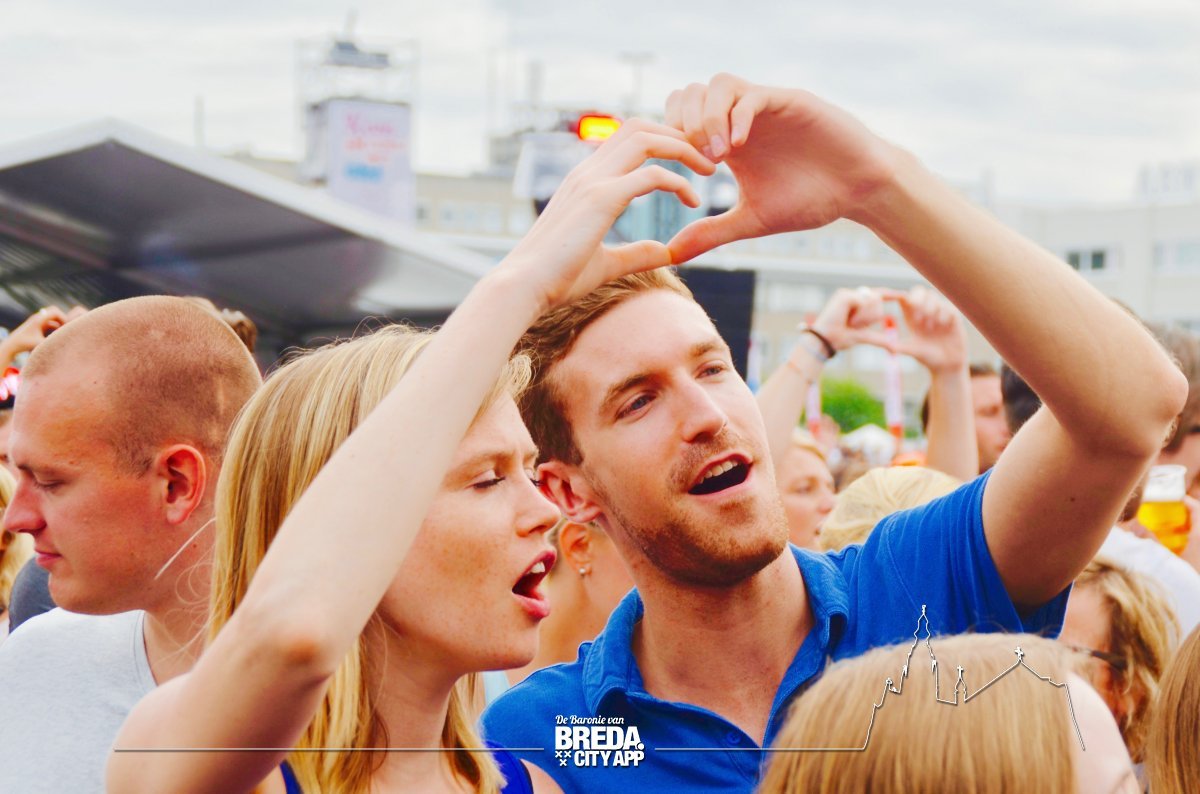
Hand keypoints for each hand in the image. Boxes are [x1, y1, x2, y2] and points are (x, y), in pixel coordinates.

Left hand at [3, 305, 74, 357]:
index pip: (56, 312)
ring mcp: (38, 319)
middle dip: (63, 318)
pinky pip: (49, 320)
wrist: (13, 343)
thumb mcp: (40, 344)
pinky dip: (55, 325)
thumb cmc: (26, 344)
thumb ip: (51, 343)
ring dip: (59, 321)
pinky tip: (58, 334)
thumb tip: (64, 344)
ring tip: (64, 331)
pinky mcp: (38, 323)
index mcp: (39, 319)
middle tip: (67, 327)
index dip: (64, 318)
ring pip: (52, 315)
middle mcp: (38, 317)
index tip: (67, 328)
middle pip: (54, 310)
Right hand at [500, 118, 713, 311]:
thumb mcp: (606, 264)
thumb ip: (636, 254)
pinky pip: (650, 175)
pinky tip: (693, 201)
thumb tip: (667, 252)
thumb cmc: (556, 280)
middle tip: (707, 159)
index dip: (662, 142)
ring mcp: (593, 181)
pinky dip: (678, 181)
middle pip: (639, 127)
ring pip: (646, 139)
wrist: (524, 288)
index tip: (689, 164)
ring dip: (683, 149)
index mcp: (586, 181)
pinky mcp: (600, 199)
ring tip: (709, 169)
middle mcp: (588, 172)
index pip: (627, 140)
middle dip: (678, 135)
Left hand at [663, 74, 899, 262]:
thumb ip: (711, 233)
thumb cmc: (809, 200)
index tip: (687, 178)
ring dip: (707, 119)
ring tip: (717, 157)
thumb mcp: (751, 221)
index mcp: (725, 140)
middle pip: (690, 94)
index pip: (678, 117)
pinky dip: (737, 117)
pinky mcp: (789, 101)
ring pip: (717, 84)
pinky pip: (752, 96)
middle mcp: (739, 117)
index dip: (672, 142)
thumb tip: (671, 256)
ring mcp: (764, 106)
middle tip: (700, 164)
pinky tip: (738, 147)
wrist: (857, 189)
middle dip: (684, 126)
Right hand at [807, 287, 887, 352]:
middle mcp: (851, 295)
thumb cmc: (838, 339)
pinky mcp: (844, 295)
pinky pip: (864, 303)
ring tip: (850, 324)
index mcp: (855, 302)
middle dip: (872, 317)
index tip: (904, 295)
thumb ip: (878, 339)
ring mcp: (847, 294)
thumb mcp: (862, 337)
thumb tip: (894, 348)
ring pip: (872, 301)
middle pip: (878, 299)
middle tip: (854, 326)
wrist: (824, 341)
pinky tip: (849, 320)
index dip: (891, 294)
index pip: (877, 295)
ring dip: (865, 317)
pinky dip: (860, 315)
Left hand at [880, 286, 965, 372]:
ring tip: (931, 325)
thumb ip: (900, 347)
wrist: (948, 365)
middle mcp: (925, 312)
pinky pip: (947, 307)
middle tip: (915, 307)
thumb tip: (886, 346)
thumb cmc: (928, 357)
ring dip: (929, 307)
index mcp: (912, 317)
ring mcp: (939, 312)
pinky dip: (943, 314)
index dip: (900, 295)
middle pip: (919, 291)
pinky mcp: (953, 316)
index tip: (897, 299)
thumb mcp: (913, 351)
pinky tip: (943, 326)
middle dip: (917, 297)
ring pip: (932, 296)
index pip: (905, 299)